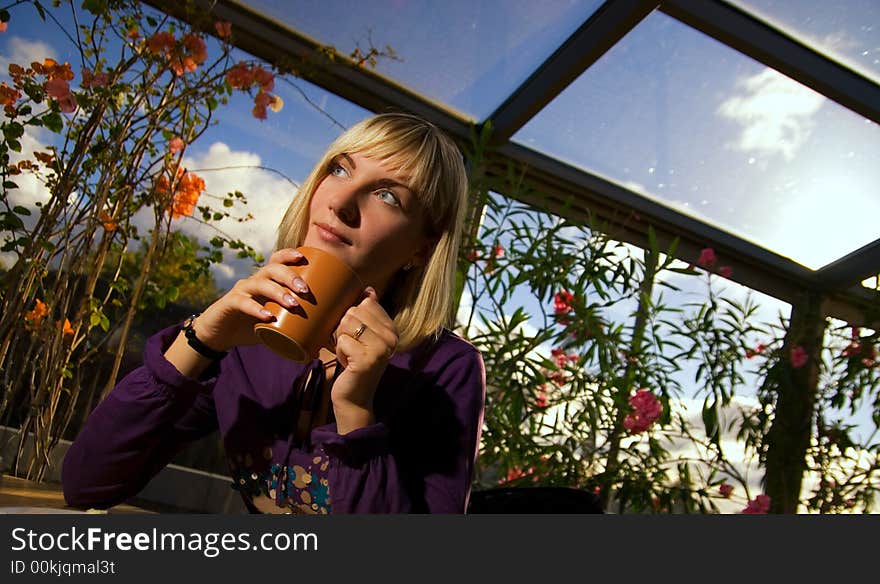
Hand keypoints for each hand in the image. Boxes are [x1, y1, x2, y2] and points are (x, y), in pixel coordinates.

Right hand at [193, 248, 309, 350]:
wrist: (219, 335)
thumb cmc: (250, 326)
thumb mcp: (274, 328)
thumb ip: (294, 334)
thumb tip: (318, 352)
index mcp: (267, 281)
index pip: (277, 260)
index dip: (289, 255)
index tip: (303, 257)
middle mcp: (254, 281)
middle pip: (272, 269)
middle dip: (290, 276)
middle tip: (305, 291)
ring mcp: (242, 291)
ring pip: (260, 283)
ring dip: (277, 291)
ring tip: (292, 304)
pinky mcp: (230, 304)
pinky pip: (243, 302)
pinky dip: (256, 309)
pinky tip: (267, 317)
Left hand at [330, 287, 397, 430]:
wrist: (354, 399)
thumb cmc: (354, 365)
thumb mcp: (363, 337)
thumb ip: (368, 314)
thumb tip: (369, 290)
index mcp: (392, 329)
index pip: (366, 303)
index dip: (353, 318)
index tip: (358, 337)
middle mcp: (391, 338)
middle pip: (354, 311)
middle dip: (344, 329)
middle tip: (352, 349)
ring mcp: (381, 349)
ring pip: (346, 323)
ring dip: (340, 340)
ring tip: (349, 355)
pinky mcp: (366, 359)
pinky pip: (342, 340)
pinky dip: (338, 352)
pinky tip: (347, 364)